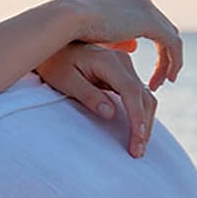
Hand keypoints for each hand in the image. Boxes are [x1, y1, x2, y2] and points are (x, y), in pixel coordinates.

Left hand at [37, 43, 159, 156]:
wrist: (51, 45)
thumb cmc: (53, 64)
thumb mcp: (64, 80)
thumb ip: (87, 95)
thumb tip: (110, 114)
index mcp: (108, 61)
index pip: (131, 92)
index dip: (136, 117)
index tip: (137, 139)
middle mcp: (122, 61)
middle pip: (143, 96)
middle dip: (143, 125)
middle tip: (137, 152)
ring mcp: (124, 66)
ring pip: (144, 96)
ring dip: (144, 121)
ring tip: (138, 146)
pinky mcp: (122, 72)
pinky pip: (137, 94)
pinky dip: (139, 112)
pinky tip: (136, 130)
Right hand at [71, 0, 182, 88]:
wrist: (65, 20)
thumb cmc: (70, 31)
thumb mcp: (98, 34)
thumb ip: (117, 39)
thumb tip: (131, 46)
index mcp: (130, 2)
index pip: (153, 26)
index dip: (157, 49)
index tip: (149, 70)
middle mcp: (141, 2)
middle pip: (165, 32)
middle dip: (164, 57)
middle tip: (157, 81)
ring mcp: (147, 9)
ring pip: (171, 40)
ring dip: (170, 63)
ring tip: (159, 84)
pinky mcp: (150, 21)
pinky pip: (172, 45)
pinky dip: (173, 62)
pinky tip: (166, 79)